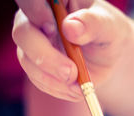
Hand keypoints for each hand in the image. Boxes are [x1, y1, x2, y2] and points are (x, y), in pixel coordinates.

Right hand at [13, 0, 132, 100]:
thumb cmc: (109, 33)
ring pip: (28, 61)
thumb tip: (71, 28)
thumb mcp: (110, 27)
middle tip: (71, 73)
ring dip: (54, 79)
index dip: (35, 10)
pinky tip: (76, 89)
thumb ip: (93, 24)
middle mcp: (36, 19)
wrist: (108, 56)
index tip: (52, 28)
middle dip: (45, 57)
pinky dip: (58, 89)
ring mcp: (33, 43)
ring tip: (79, 85)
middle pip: (23, 34)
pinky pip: (38, 80)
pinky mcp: (35, 65)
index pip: (31, 0)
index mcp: (53, 0)